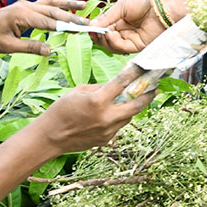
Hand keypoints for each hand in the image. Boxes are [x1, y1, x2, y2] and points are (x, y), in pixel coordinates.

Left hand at [0, 0, 92, 55]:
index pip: (49, 21)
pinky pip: (45, 2)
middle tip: (88, 22)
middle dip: (72, 16)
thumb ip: (30, 47)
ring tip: (84, 5)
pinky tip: (67, 5)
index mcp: (22, 15)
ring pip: (51, 2)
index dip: (65, 26)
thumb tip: (49, 51)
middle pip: (53, 10)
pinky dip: (57, 3)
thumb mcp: (9, 47)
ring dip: (67, 4)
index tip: (81, 30)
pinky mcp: (26, 5)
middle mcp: (26, 6)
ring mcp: (26, 4)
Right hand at [34, 65, 155, 153]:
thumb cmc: (62, 110)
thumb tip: (117, 84)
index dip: (135, 73)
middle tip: (154, 88)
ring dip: (134, 107)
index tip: (143, 67)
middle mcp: (106, 117)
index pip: (122, 83)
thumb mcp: (79, 91)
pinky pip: (119, 125)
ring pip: (129, 116)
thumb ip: (100, 88)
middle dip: (148, 95)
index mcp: (97, 101)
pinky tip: (116, 111)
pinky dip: (120, 117)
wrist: (51, 136)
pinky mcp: (106, 139)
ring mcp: (108, 130)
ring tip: (138, 97)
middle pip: (136, 105)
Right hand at [93, 0, 164, 53]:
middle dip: (98, 37)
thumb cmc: (144, 0)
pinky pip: (123, 48)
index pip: (104, 29)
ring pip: (113, 46)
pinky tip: (110, 35)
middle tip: (93, 32)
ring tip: (103, 32)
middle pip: (107, 40)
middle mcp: (125, 31)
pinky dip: (114, 43)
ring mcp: (132, 39)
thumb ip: (107, 18)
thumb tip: (91, 25)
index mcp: (120, 21)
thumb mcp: (120, 7)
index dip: (96, 30)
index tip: (88, 28)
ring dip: (105, 41)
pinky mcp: (139, 46)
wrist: (162, 3)